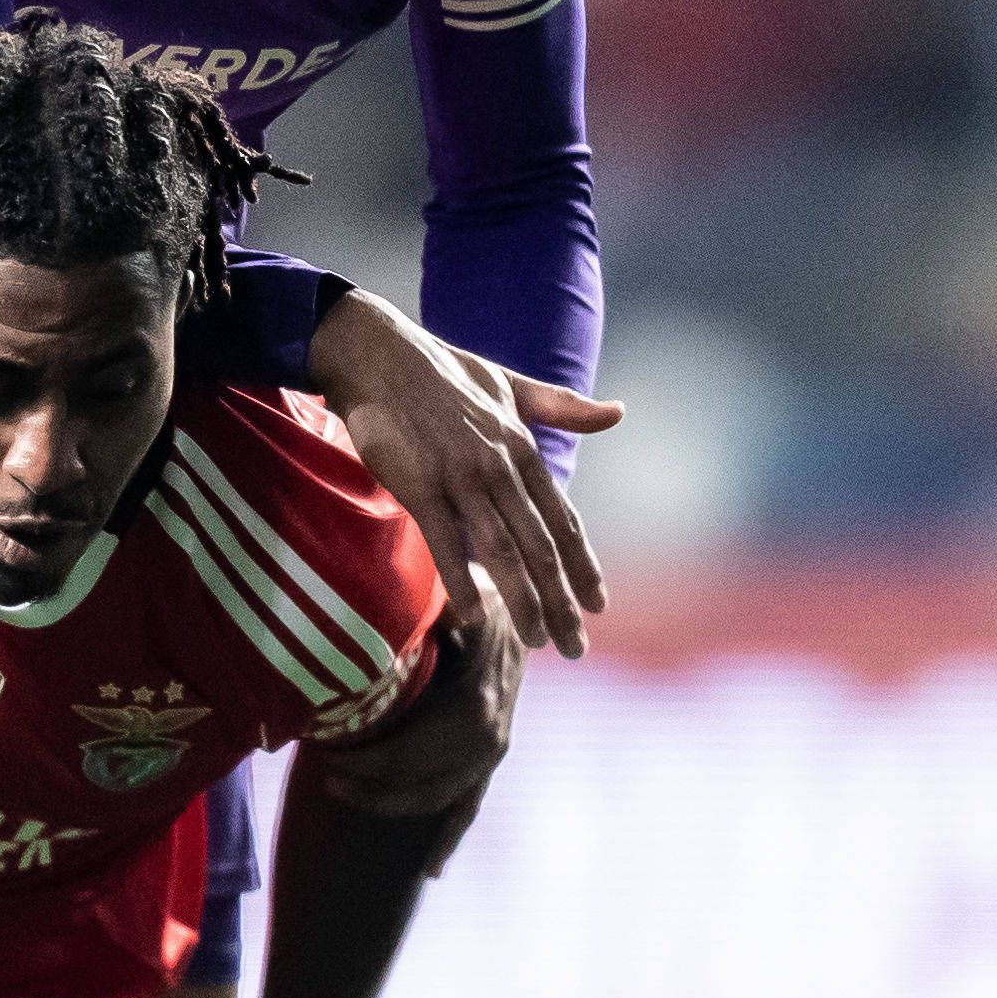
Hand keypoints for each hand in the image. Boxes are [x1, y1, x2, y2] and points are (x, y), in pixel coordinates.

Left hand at [302, 598, 516, 816]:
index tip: (326, 753)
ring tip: (344, 792)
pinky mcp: (493, 758)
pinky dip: (448, 832)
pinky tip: (431, 861)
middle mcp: (488, 738)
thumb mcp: (458, 595)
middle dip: (367, 785)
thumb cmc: (480, 601)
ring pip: (438, 797)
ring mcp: (493, 752)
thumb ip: (436, 608)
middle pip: (417, 782)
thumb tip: (413, 615)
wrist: (523, 615)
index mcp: (474, 705)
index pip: (407, 753)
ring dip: (389, 803)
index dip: (364, 761)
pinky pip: (469, 803)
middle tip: (326, 777)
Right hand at [303, 293, 621, 659]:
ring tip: (539, 641)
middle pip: (540, 545)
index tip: (599, 604)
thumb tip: (618, 412)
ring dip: (523, 600)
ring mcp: (459, 475)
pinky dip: (461, 579)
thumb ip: (562, 407)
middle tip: (577, 646)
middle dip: (562, 600)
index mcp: (522, 446)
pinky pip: (445, 540)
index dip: (582, 565)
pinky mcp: (418, 482)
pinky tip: (474, 615)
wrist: (378, 352)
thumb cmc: (443, 371)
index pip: (563, 518)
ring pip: (502, 550)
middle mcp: (499, 465)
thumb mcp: (510, 385)